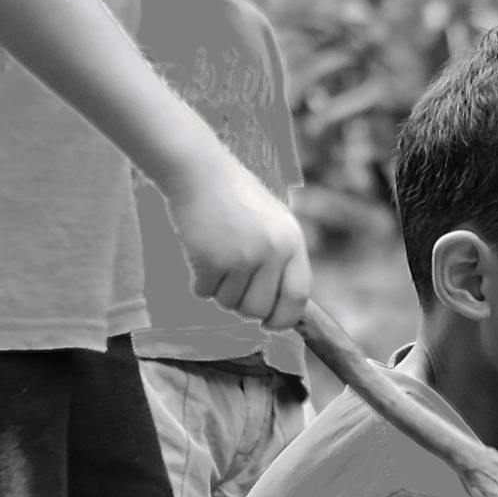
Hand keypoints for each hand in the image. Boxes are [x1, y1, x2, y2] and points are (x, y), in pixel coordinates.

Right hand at [164, 152, 311, 330]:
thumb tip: (280, 307)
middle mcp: (272, 252)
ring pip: (228, 303)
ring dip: (219, 291)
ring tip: (217, 261)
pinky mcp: (211, 261)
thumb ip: (282, 259)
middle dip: (244, 307)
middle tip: (233, 289)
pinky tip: (200, 256)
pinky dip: (199, 283)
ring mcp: (242, 257)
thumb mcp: (274, 222)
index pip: (298, 297)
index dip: (285, 318)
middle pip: (259, 309)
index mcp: (292, 241)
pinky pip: (204, 293)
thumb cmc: (236, 197)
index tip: (271, 324)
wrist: (200, 172)